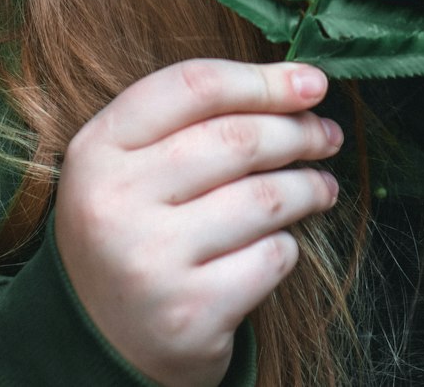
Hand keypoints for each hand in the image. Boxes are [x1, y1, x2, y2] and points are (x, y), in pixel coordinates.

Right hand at [54, 60, 342, 386]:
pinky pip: (270, 258)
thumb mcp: (132, 162)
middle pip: (237, 139)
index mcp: (98, 148)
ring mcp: (150, 262)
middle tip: (327, 135)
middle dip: (298, 132)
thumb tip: (300, 84)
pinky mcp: (189, 315)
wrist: (96, 343)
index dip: (264, 79)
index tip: (313, 82)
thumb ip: (194, 116)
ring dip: (308, 187)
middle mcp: (115, 202)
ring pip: (264, 198)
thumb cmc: (136, 227)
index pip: (195, 86)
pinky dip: (287, 246)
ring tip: (321, 187)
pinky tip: (281, 243)